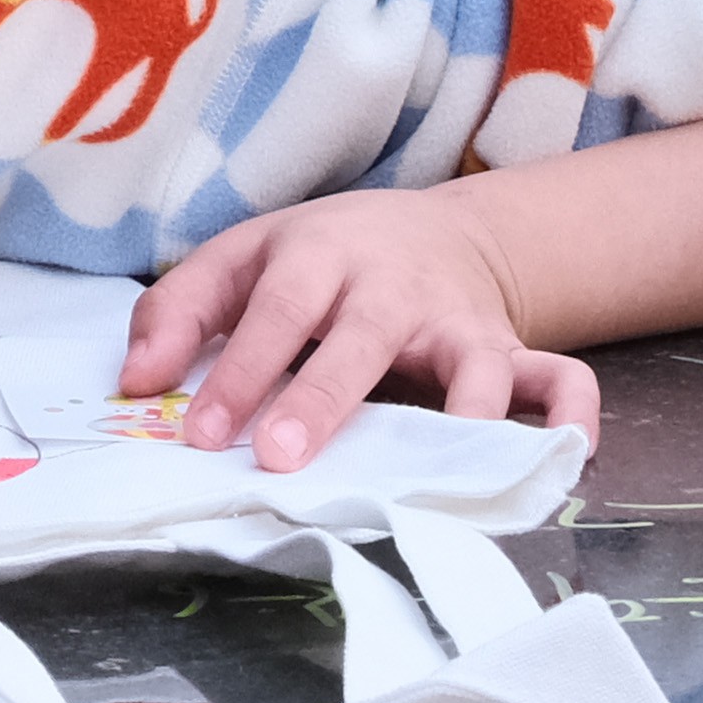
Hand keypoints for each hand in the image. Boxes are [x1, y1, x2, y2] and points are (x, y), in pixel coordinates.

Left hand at [124, 187, 593, 472]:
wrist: (432, 232)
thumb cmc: (317, 261)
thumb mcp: (239, 262)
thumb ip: (177, 314)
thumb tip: (132, 384)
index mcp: (315, 257)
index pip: (271, 312)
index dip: (236, 371)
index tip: (197, 433)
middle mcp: (390, 289)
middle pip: (358, 341)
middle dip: (320, 401)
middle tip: (281, 460)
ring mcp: (458, 322)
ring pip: (474, 362)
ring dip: (469, 413)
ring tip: (448, 471)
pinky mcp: (509, 350)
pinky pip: (558, 377)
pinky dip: (571, 413)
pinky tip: (564, 457)